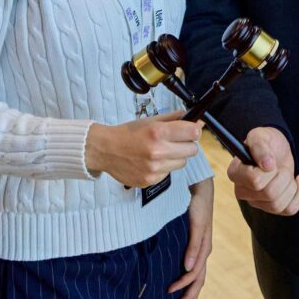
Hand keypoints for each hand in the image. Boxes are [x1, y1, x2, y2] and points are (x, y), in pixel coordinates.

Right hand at [84, 112, 202, 188]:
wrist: (105, 150)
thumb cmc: (127, 134)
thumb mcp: (149, 121)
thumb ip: (173, 119)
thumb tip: (193, 117)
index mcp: (158, 132)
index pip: (193, 133)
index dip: (194, 131)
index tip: (190, 131)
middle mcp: (158, 152)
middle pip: (192, 150)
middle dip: (187, 144)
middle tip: (175, 141)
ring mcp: (155, 169)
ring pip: (182, 163)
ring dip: (176, 157)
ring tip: (160, 152)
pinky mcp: (151, 181)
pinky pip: (169, 173)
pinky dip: (164, 167)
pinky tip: (151, 162)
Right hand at [169, 179, 213, 298]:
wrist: (200, 191)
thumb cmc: (189, 213)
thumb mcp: (182, 235)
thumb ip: (177, 249)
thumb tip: (168, 263)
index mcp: (199, 254)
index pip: (197, 280)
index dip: (191, 295)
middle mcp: (204, 251)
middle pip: (198, 279)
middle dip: (189, 295)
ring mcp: (203, 241)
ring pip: (197, 268)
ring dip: (186, 282)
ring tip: (173, 290)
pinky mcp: (201, 229)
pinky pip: (197, 247)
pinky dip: (191, 259)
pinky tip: (186, 268)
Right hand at [228, 126, 298, 215]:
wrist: (278, 149)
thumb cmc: (266, 142)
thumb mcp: (261, 136)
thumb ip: (260, 146)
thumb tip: (267, 165)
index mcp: (235, 173)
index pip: (255, 181)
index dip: (269, 171)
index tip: (271, 161)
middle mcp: (242, 191)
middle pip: (269, 194)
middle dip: (283, 176)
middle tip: (280, 166)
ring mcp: (257, 202)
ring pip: (278, 205)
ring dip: (290, 186)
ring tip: (286, 172)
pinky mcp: (272, 208)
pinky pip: (290, 210)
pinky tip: (298, 180)